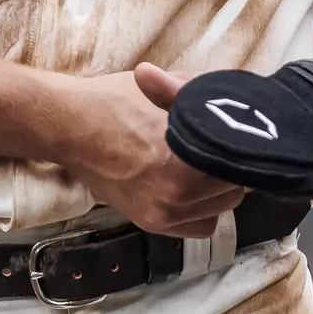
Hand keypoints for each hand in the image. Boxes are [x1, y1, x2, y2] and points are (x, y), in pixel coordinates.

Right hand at [53, 64, 245, 237]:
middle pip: (237, 187)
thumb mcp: (163, 86)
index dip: (245, 145)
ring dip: (220, 190)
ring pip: (221, 208)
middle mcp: (178, 193)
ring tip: (209, 167)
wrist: (67, 126)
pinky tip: (194, 189)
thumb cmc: (114, 101)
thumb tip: (233, 98)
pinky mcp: (150, 223)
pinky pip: (198, 227)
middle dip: (233, 167)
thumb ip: (200, 94)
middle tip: (225, 148)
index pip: (240, 161)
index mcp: (184, 159)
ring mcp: (164, 213)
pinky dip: (203, 211)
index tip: (243, 134)